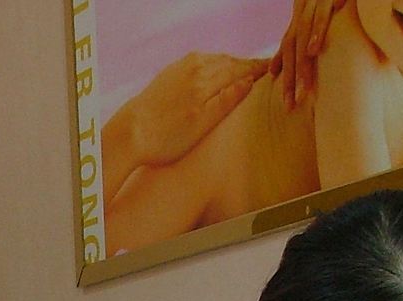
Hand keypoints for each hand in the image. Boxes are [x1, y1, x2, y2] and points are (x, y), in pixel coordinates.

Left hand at [121, 51, 267, 168]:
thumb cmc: (166, 137)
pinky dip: (214, 64)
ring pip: (215, 60)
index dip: (259, 69)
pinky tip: (216, 71)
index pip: (241, 69)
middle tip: (266, 67)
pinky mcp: (170, 73)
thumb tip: (248, 81)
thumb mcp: (202, 124)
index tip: (274, 69)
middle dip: (248, 64)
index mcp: (206, 80)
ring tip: (246, 68)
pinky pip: (200, 62)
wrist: (128, 134)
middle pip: (229, 62)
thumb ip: (226, 101)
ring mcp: (180, 68)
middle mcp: (194, 68)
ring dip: (232, 63)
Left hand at [269, 0, 348, 109]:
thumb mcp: (322, 11)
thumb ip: (312, 32)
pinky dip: (317, 31)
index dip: (285, 74)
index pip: (288, 47)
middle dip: (291, 78)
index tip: (285, 100)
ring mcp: (314, 1)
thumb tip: (311, 54)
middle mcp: (303, 9)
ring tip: (303, 87)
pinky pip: (321, 13)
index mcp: (301, 15)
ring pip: (304, 35)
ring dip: (304, 63)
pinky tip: (314, 49)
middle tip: (291, 104)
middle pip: (292, 47)